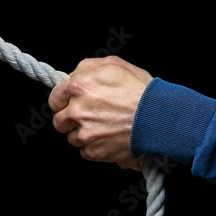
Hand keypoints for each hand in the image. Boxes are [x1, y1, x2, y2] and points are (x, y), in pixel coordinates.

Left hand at [48, 56, 152, 170]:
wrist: (160, 118)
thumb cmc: (141, 90)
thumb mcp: (114, 64)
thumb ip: (86, 67)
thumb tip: (73, 77)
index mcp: (78, 87)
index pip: (54, 99)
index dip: (63, 101)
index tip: (69, 103)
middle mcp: (77, 111)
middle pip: (59, 121)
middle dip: (71, 119)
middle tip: (89, 116)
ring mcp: (85, 134)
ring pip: (72, 137)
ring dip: (83, 133)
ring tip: (103, 127)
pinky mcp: (94, 151)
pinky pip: (85, 151)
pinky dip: (94, 147)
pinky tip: (109, 137)